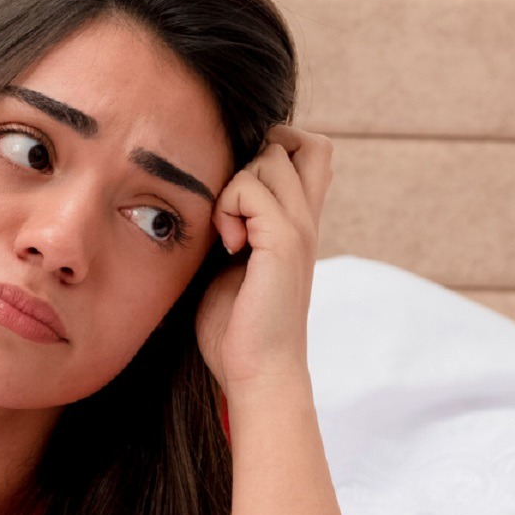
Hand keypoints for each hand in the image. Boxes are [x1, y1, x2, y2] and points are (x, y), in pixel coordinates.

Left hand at [194, 124, 332, 392]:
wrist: (258, 372)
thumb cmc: (237, 327)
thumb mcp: (232, 262)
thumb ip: (233, 225)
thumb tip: (205, 197)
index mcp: (299, 223)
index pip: (309, 153)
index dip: (276, 149)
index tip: (239, 192)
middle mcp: (308, 219)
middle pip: (304, 142)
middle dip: (259, 154)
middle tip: (235, 203)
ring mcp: (301, 227)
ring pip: (269, 158)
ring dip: (236, 183)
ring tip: (227, 232)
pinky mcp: (286, 241)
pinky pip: (251, 187)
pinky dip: (228, 206)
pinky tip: (227, 245)